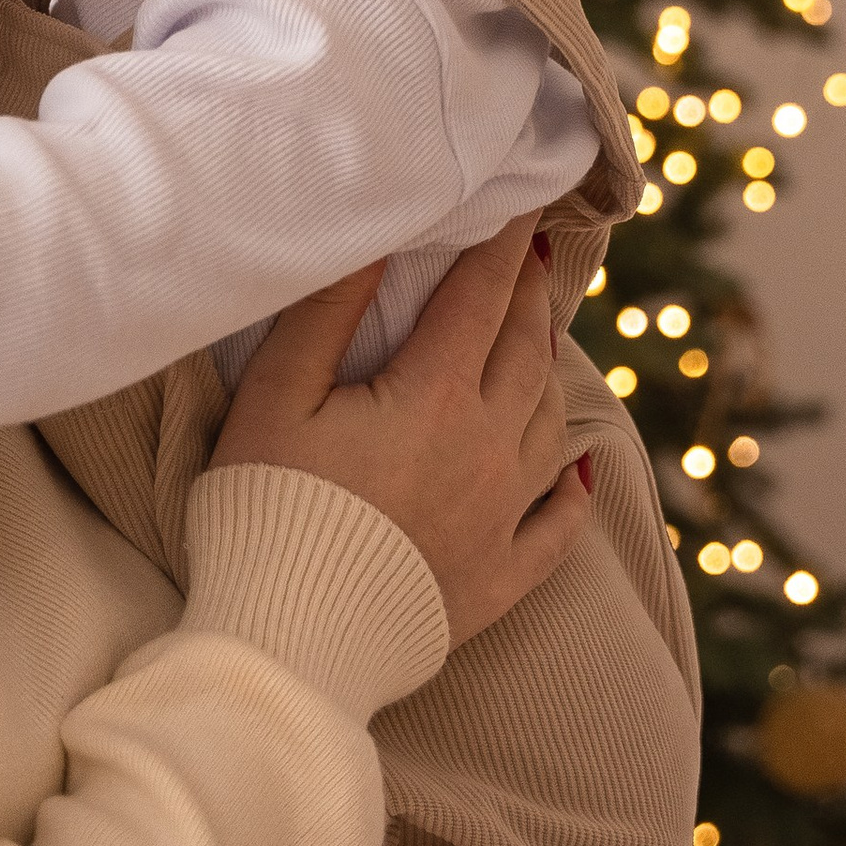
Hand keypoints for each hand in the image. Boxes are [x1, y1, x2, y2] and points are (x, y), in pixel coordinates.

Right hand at [207, 221, 583, 645]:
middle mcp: (487, 448)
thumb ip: (329, 311)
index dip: (500, 244)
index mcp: (436, 395)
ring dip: (549, 373)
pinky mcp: (498, 580)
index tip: (519, 203)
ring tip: (545, 341)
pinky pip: (557, 529)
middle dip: (530, 297)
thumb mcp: (278, 395)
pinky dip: (572, 491)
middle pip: (525, 352)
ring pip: (548, 425)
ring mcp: (501, 518)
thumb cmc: (267, 509)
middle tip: (533, 259)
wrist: (291, 642)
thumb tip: (377, 237)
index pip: (480, 297)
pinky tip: (578, 471)